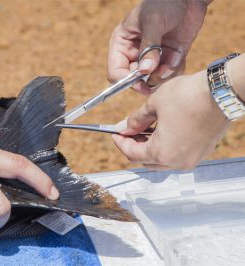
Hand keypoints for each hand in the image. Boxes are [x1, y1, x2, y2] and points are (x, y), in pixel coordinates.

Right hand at [108, 0, 209, 93]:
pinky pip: (168, 74)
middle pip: (134, 80)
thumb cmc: (164, 2)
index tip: (141, 85)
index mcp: (122, 44)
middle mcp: (134, 53)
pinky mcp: (167, 58)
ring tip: (174, 58)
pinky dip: (175, 68)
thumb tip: (145, 71)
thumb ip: (149, 46)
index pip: (116, 71)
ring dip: (164, 74)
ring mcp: (151, 57)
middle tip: (163, 70)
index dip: (126, 81)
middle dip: (149, 79)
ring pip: (152, 80)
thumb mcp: (154, 21)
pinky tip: (179, 53)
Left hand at [112, 70, 228, 169]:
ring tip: (143, 129)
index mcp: (162, 152)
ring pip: (161, 160)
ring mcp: (191, 158)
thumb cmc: (189, 96)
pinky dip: (165, 146)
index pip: (132, 154)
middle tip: (127, 132)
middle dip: (133, 146)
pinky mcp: (201, 152)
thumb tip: (125, 127)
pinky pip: (176, 155)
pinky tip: (161, 130)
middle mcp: (177, 161)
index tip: (115, 133)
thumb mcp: (154, 105)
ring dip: (149, 147)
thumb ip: (136, 120)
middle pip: (146, 160)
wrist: (222, 92)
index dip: (120, 143)